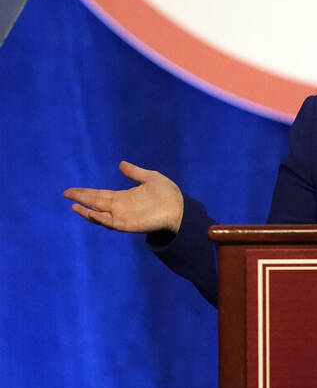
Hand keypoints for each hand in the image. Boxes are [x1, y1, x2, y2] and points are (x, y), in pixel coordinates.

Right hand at [63, 161, 183, 233]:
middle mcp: (119, 208)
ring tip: (73, 205)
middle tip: (65, 194)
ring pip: (99, 214)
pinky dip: (99, 218)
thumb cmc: (167, 194)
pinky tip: (89, 212)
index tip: (72, 190)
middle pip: (95, 203)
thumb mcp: (149, 177)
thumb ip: (134, 172)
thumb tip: (121, 164)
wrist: (179, 207)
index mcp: (123, 197)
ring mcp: (122, 216)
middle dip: (81, 198)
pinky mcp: (127, 224)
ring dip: (86, 210)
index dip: (85, 193)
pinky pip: (109, 222)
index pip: (99, 195)